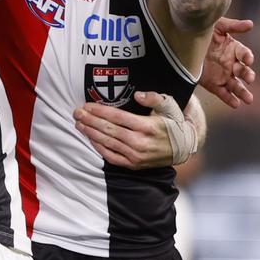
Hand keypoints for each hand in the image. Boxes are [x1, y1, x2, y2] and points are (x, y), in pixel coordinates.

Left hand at [74, 91, 195, 168]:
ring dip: (91, 133)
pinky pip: (111, 157)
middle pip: (108, 129)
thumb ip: (154, 98)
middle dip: (90, 121)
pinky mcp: (133, 164)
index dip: (100, 111)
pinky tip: (91, 139)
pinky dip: (99, 148)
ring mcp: (135, 155)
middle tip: (76, 113)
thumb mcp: (169, 105)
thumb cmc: (173, 123)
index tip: (87, 106)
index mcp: (147, 126)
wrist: (183, 147)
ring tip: (79, 125)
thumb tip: (138, 95)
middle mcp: (139, 142)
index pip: (117, 117)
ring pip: (107, 143)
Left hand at [200, 16, 255, 108]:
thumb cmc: (201, 31)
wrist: (182, 44)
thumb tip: (251, 24)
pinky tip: (236, 104)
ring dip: (243, 92)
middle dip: (247, 74)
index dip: (247, 56)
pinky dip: (229, 99)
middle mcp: (231, 63)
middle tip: (250, 78)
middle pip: (242, 71)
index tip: (248, 60)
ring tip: (249, 100)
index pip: (243, 53)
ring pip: (235, 85)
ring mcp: (223, 75)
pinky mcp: (213, 84)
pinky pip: (223, 93)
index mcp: (233, 49)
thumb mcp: (216, 26)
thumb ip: (233, 26)